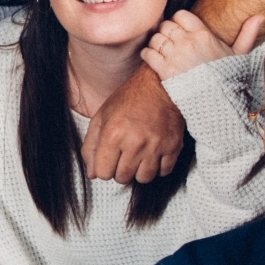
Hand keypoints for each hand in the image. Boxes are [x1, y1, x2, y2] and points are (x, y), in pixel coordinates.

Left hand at [82, 67, 185, 184]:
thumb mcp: (102, 117)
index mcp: (113, 134)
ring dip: (139, 170)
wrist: (161, 85)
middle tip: (124, 154)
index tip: (109, 157)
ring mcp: (156, 145)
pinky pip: (163, 172)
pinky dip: (158, 167)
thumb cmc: (128, 100)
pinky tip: (154, 153)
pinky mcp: (174, 146)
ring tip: (139, 154)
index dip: (104, 167)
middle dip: (120, 170)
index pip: (102, 173)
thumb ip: (91, 146)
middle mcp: (135, 142)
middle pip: (122, 178)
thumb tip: (92, 173)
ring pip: (144, 178)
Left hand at [141, 10, 264, 81]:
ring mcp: (175, 56)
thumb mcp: (239, 54)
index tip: (180, 30)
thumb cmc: (227, 77)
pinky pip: (148, 53)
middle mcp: (187, 42)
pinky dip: (148, 54)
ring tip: (162, 50)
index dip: (178, 21)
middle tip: (169, 41)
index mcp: (203, 35)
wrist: (217, 101)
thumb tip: (260, 16)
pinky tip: (154, 59)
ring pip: (156, 38)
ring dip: (156, 43)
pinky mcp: (164, 70)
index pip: (181, 15)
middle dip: (166, 32)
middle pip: (166, 26)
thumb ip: (246, 33)